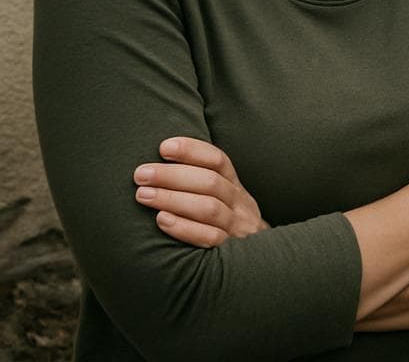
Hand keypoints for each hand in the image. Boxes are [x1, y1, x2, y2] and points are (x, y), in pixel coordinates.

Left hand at [133, 136, 268, 247]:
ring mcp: (238, 227)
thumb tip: (160, 162)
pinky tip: (162, 220)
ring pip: (209, 208)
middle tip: (141, 174)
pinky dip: (184, 227)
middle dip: (172, 175)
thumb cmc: (226, 227)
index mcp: (236, 187)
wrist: (263, 265)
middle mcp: (240, 204)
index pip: (218, 161)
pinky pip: (210, 237)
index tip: (164, 147)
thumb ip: (201, 185)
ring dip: (173, 198)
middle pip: (210, 182)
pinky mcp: (230, 251)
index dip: (192, 151)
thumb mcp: (225, 202)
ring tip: (143, 195)